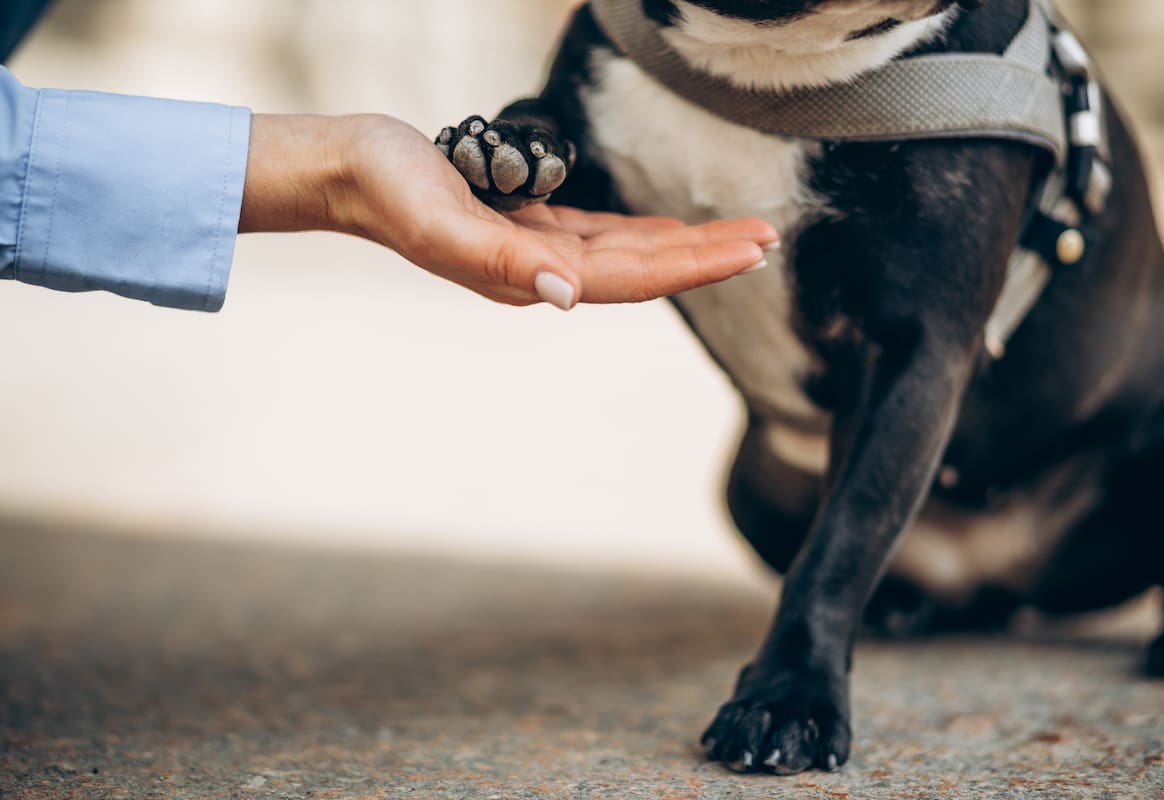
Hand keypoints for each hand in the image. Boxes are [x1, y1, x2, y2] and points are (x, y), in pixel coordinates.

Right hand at [239, 114, 777, 308]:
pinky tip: (671, 230)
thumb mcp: (438, 221)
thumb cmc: (388, 189)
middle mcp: (542, 272)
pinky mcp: (528, 227)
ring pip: (630, 254)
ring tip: (740, 236)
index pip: (633, 276)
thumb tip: (566, 296)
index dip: (695, 263)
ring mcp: (537, 252)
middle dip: (709, 255)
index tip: (752, 249)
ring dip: (686, 246)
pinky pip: (601, 236)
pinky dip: (644, 234)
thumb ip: (501, 261)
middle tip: (771, 236)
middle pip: (644, 269)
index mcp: (531, 275)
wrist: (349, 172)